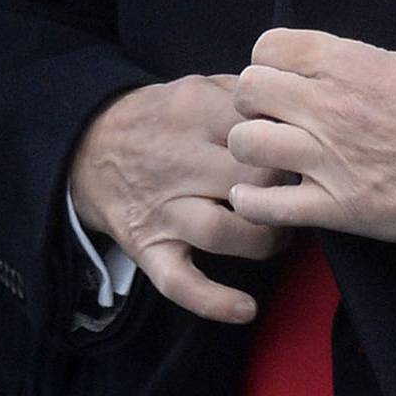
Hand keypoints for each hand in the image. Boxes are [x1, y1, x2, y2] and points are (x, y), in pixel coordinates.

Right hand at [69, 75, 290, 323]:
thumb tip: (296, 105)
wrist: (90, 145)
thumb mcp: (196, 87)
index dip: (291, 144)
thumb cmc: (161, 118)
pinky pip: (179, 281)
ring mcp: (161, 208)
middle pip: (249, 179)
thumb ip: (244, 94)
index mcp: (193, 113)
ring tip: (280, 236)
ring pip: (222, 232)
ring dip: (264, 240)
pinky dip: (212, 300)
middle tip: (300, 196)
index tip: (305, 153)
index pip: (257, 130)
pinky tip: (246, 309)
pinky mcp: (148, 247)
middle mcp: (177, 161)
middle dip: (285, 191)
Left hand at [227, 28, 395, 242]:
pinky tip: (256, 196)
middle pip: (248, 90)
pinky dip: (253, 202)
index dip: (266, 63)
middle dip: (252, 102)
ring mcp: (330, 159)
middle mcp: (330, 106)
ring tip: (266, 155)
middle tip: (270, 116)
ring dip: (250, 147)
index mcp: (345, 64)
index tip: (279, 79)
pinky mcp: (337, 207)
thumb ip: (345, 60)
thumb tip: (306, 61)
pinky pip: (268, 205)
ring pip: (247, 142)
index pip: (267, 47)